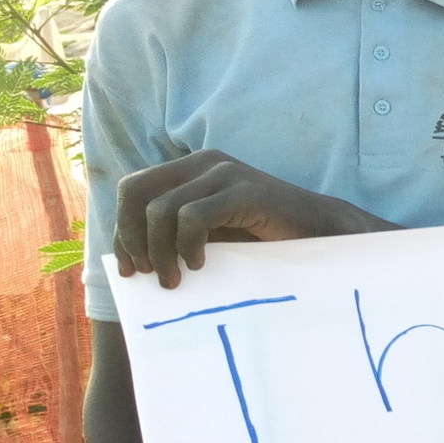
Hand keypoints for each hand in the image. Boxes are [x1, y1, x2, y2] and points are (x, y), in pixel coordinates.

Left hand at [114, 150, 389, 288]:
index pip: (133, 190)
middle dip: (133, 238)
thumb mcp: (211, 232)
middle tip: (148, 273)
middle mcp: (203, 162)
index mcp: (191, 167)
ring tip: (176, 279)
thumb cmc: (264, 238)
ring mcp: (224, 173)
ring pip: (161, 210)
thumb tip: (131, 255)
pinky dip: (187, 246)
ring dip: (160, 252)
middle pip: (136, 193)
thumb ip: (175, 232)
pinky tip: (201, 264)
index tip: (130, 269)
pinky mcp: (243, 191)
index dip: (123, 230)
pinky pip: (193, 217)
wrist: (320, 233)